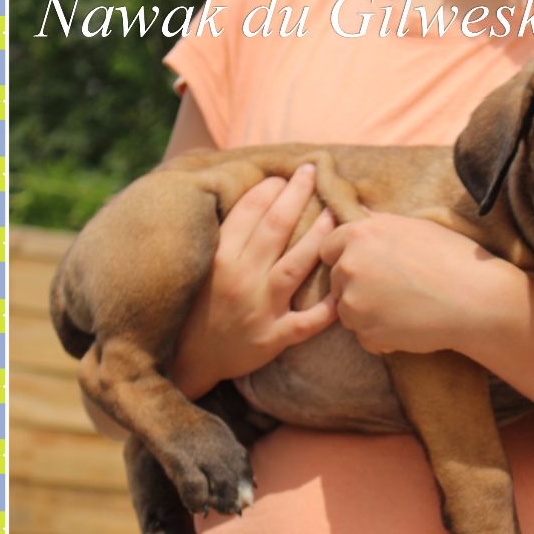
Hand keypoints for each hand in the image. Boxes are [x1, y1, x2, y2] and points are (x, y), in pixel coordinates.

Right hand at [169, 165, 338, 398]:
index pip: (248, 211)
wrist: (188, 360)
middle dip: (298, 195)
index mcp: (219, 257)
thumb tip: (250, 195)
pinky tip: (345, 288)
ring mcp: (258, 309)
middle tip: (315, 173)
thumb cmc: (199, 304)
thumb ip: (225, 234)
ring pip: (296, 265)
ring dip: (319, 237)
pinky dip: (329, 308)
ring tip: (334, 214)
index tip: (286, 175)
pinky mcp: (272, 337)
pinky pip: (307, 322)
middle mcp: (239, 278)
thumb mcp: (202, 264)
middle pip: (276, 228)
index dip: (271, 189)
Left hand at [319, 213, 521, 355]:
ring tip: (407, 309)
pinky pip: (365, 338)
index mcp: (360, 234)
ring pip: (348, 312)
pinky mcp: (366, 332)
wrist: (476, 299)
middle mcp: (350, 265)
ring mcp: (355, 301)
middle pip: (337, 281)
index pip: (328, 248)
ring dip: (369, 314)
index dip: (347, 258)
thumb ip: (379, 224)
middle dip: (358, 287)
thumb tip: (360, 215)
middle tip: (395, 291)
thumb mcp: (414, 227)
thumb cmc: (453, 258)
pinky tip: (410, 327)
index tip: (369, 267)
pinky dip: (382, 338)